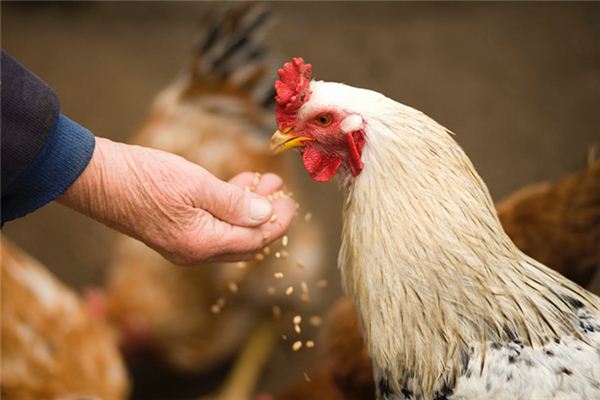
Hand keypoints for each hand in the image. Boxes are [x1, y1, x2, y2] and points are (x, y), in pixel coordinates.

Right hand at [58, 137, 295, 263]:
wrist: (96, 178)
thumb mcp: (196, 185)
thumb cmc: (143, 177)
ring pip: (229, 232)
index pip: (255, 241)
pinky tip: (237, 185)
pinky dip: (229, 208)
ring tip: (264, 181)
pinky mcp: (175, 232)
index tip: (290, 201)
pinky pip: (212, 226)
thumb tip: (267, 215)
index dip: (277, 222)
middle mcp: (194, 252)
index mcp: (202, 244)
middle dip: (267, 217)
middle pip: (245, 242)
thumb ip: (235, 202)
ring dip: (249, 209)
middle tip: (280, 191)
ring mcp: (183, 244)